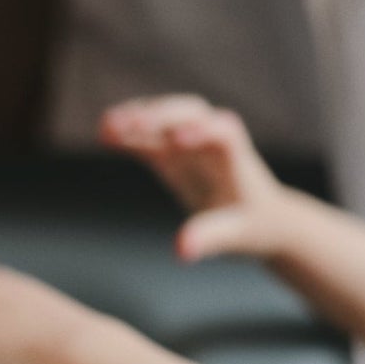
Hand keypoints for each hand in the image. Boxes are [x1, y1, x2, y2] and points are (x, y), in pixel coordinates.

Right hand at [99, 96, 290, 261]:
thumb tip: (180, 250)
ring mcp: (191, 144)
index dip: (204, 132)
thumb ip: (209, 239)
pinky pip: (151, 136)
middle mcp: (214, 142)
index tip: (179, 139)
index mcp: (236, 161)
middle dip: (162, 117)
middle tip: (131, 125)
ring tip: (106, 126)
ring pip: (167, 118)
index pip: (224, 135)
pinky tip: (104, 133)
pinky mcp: (173, 153)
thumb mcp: (235, 238)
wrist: (260, 216)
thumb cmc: (253, 227)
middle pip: (191, 113)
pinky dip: (129, 133)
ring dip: (139, 118)